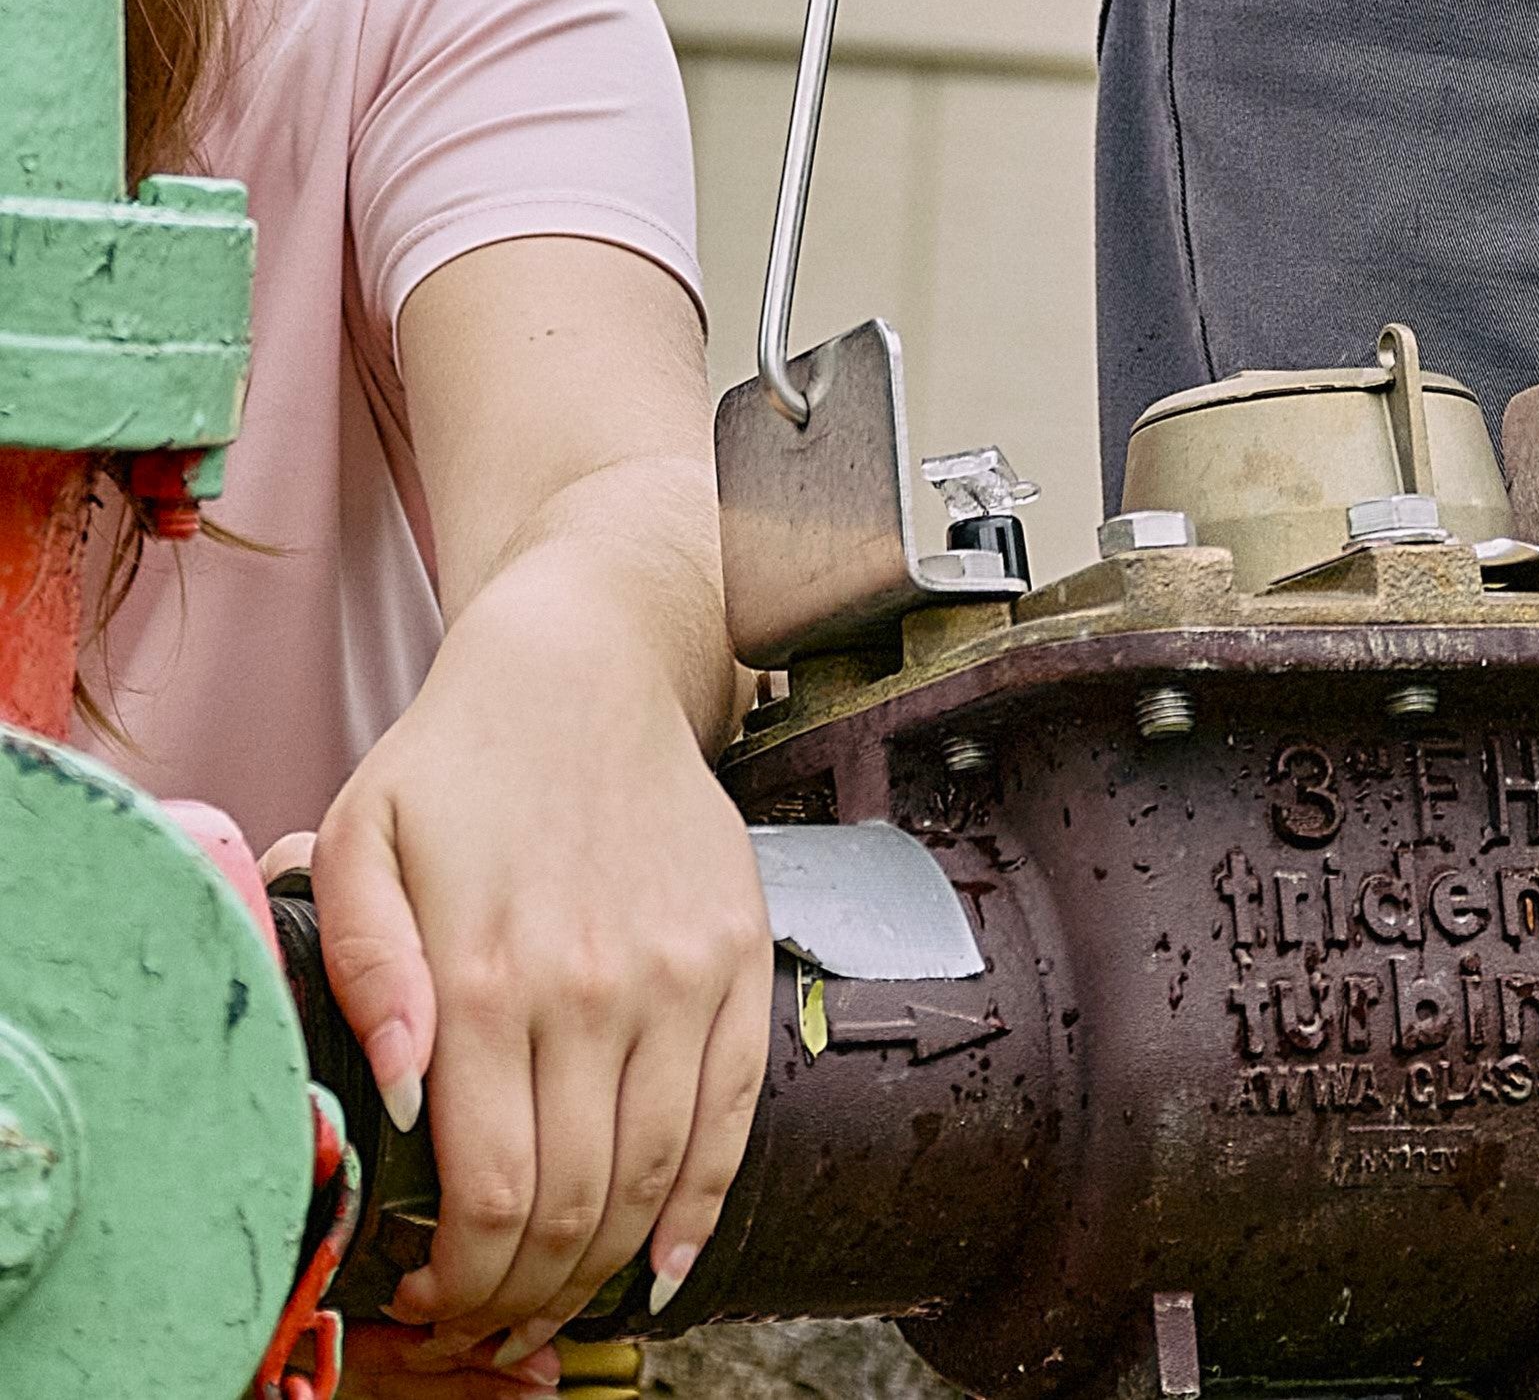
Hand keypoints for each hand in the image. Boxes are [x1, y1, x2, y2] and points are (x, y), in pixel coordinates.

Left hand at [306, 550, 769, 1348]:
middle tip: (482, 1319)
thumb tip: (398, 1097)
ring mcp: (680, 972)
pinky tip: (667, 1261)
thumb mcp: (360, 840)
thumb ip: (362, 971)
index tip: (426, 1296)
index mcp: (489, 975)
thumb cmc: (458, 759)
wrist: (587, 661)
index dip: (458, 1280)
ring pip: (655, 1179)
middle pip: (575, 1208)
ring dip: (602, 1268)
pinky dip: (704, 1207)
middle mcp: (593, 986)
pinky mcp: (738, 952)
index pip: (491, 1194)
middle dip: (521, 1297)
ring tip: (552, 1296)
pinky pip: (735, 1112)